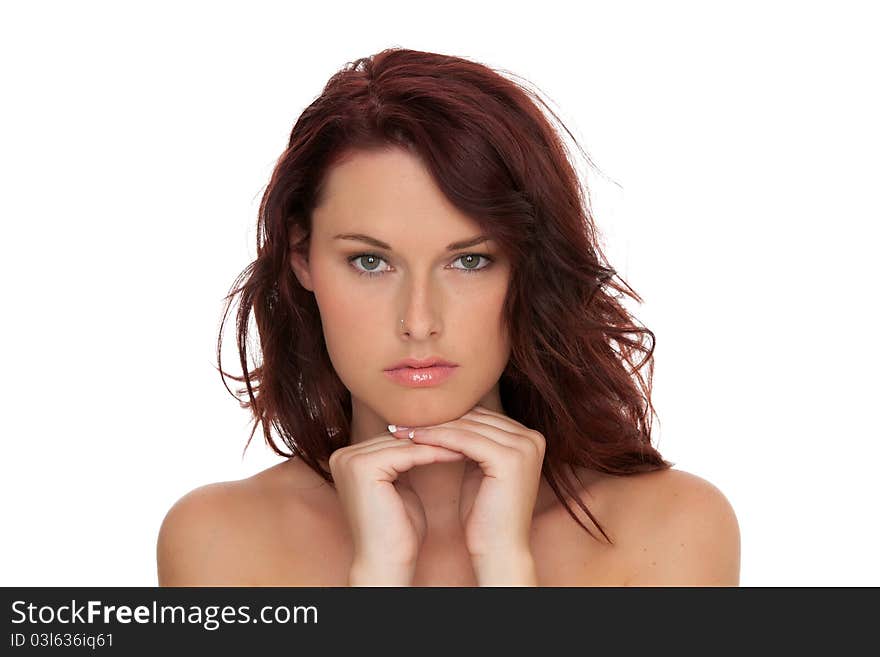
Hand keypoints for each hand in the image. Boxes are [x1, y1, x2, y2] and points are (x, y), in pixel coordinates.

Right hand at [328, 431, 466, 584]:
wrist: (387, 562)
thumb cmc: (397, 531)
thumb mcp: (400, 487)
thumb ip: (403, 461)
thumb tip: (424, 435)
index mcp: (346, 459)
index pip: (393, 441)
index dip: (426, 440)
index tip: (458, 438)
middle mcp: (342, 456)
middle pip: (397, 440)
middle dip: (433, 440)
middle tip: (466, 437)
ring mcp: (350, 461)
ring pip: (405, 445)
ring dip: (438, 444)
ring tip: (467, 444)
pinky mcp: (363, 468)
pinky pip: (408, 453)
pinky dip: (434, 453)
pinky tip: (458, 453)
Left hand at [392, 405, 545, 567]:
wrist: (498, 550)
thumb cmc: (486, 516)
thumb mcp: (481, 470)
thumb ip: (475, 444)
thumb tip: (451, 419)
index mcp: (529, 439)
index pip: (481, 418)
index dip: (448, 418)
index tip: (416, 421)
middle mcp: (532, 438)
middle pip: (475, 419)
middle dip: (438, 420)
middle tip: (404, 422)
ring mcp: (524, 447)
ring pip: (467, 427)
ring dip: (432, 427)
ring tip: (404, 430)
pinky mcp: (509, 458)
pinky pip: (464, 440)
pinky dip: (437, 438)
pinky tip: (415, 440)